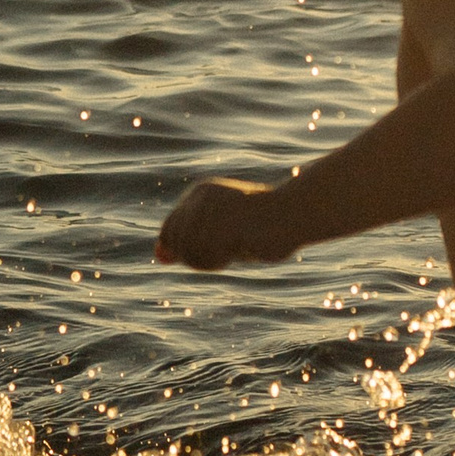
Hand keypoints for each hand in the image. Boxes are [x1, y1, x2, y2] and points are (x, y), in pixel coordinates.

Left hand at [156, 177, 281, 269]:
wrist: (295, 212)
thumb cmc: (261, 226)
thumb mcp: (222, 233)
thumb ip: (189, 241)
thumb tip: (159, 255)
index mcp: (199, 194)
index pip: (169, 231)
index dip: (182, 250)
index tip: (214, 250)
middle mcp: (200, 199)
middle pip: (176, 243)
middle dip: (194, 257)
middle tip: (224, 254)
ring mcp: (211, 212)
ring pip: (188, 252)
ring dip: (208, 261)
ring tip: (234, 250)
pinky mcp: (223, 225)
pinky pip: (205, 256)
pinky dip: (218, 261)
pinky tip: (238, 250)